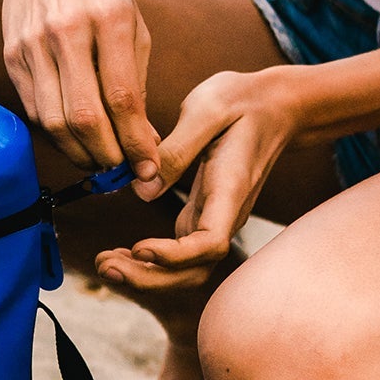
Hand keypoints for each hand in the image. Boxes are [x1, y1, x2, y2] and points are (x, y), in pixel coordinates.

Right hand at [0, 0, 163, 183]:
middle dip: (108, 156)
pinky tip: (74, 139)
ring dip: (80, 153)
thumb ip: (137, 80)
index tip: (148, 167)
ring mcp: (33, 42)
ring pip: (53, 121)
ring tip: (101, 161)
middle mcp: (67, 30)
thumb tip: (144, 140)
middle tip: (124, 172)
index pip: (122, 98)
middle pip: (85, 117)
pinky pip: (34, 108)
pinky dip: (56, 133)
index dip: (136, 142)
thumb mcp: (132, 21)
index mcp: (109, 18)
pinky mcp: (12, 52)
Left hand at [97, 66, 306, 291]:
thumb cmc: (242, 101)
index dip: (174, 255)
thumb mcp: (208, 108)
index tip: (138, 247)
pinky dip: (148, 262)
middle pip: (195, 270)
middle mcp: (226, 214)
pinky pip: (179, 254)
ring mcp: (215, 219)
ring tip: (105, 265)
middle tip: (104, 267)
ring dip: (146, 276)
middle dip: (150, 278)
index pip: (210, 243)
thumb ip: (176, 150)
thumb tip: (143, 189)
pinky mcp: (202, 215)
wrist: (274, 106)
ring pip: (186, 269)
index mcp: (231, 189)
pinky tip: (120, 255)